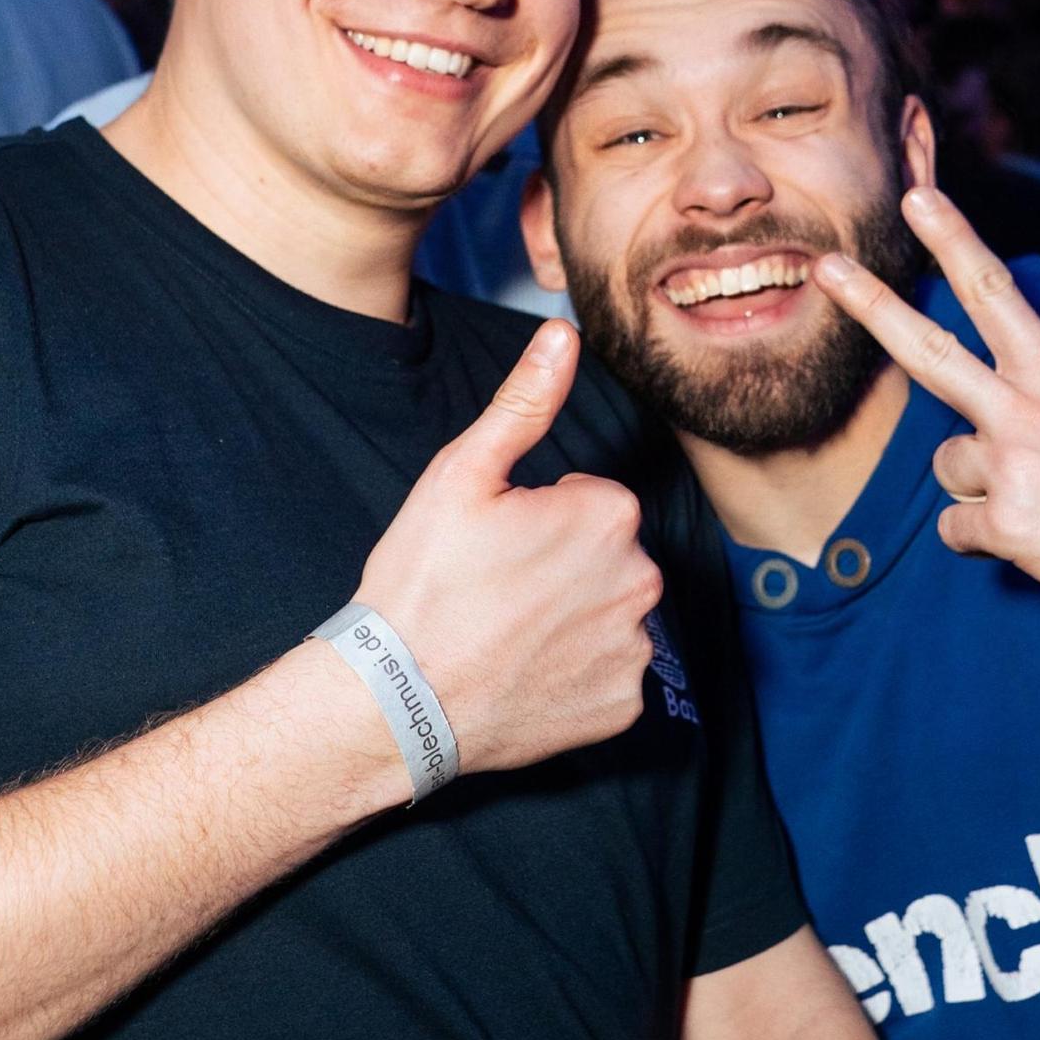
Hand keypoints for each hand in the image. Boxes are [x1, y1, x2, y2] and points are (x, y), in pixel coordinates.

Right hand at [357, 321, 662, 776]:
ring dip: (573, 618)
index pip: (589, 499)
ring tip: (506, 633)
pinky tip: (525, 674)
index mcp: (609, 514)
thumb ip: (524, 402)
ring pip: (610, 614)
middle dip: (563, 564)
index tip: (494, 544)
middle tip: (495, 589)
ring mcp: (634, 648)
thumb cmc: (424, 583)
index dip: (537, 516)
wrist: (399, 700)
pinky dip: (576, 674)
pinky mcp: (623, 705)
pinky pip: (610, 675)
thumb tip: (563, 334)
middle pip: (607, 556)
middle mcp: (641, 580)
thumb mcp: (461, 474)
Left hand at [815, 187, 1039, 635]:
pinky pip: (958, 531)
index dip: (953, 240)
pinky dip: (990, 540)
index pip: (996, 292)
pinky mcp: (1007, 525)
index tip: (916, 199)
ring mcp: (1011, 466)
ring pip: (948, 466)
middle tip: (825, 268)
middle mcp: (1027, 411)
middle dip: (872, 306)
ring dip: (984, 486)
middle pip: (929, 352)